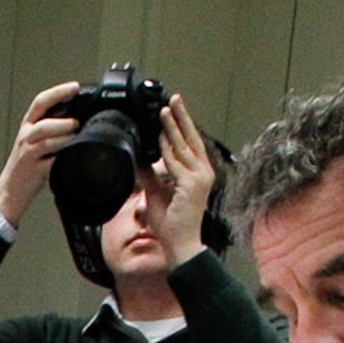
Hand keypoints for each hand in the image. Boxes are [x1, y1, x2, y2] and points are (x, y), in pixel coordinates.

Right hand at [0, 83, 82, 227]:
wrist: (10, 191)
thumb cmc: (26, 165)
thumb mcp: (34, 140)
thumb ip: (51, 127)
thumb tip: (79, 116)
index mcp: (28, 125)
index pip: (41, 101)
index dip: (58, 92)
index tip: (74, 87)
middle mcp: (26, 137)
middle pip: (44, 123)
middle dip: (63, 122)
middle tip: (76, 123)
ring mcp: (28, 154)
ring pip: (47, 141)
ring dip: (65, 138)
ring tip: (75, 138)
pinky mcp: (34, 170)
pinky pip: (51, 161)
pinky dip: (62, 157)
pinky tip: (69, 156)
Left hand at [153, 93, 217, 265]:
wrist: (181, 244)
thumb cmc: (172, 224)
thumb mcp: (157, 196)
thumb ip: (151, 177)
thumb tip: (141, 161)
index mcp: (198, 174)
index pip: (190, 145)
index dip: (182, 127)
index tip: (172, 112)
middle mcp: (202, 173)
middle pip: (191, 139)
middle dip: (182, 117)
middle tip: (174, 98)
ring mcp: (199, 178)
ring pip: (183, 146)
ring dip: (174, 126)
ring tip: (165, 110)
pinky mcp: (192, 185)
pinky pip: (176, 163)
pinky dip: (168, 149)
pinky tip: (161, 135)